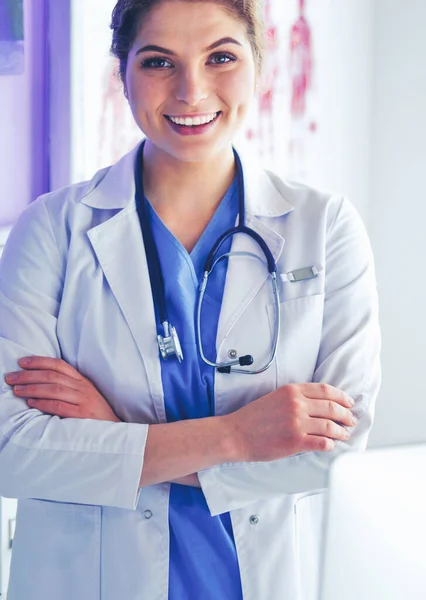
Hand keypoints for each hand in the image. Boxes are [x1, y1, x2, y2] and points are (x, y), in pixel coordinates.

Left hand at [5, 356, 120, 422]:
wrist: (116, 431)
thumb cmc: (96, 414)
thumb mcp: (85, 395)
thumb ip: (68, 387)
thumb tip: (40, 383)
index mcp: (83, 381)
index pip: (59, 365)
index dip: (39, 361)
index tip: (22, 362)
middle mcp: (83, 388)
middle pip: (53, 376)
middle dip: (29, 375)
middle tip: (11, 377)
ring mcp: (84, 400)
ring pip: (54, 389)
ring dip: (32, 388)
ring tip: (17, 390)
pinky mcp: (82, 415)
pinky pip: (59, 406)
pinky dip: (43, 403)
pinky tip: (31, 403)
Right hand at [225, 383, 356, 462]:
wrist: (235, 434)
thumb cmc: (252, 418)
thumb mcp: (275, 397)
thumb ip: (295, 398)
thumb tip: (318, 405)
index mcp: (292, 391)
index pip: (326, 390)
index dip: (342, 397)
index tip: (349, 403)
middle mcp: (297, 404)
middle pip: (332, 408)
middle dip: (346, 415)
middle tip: (351, 421)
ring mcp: (297, 423)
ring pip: (331, 426)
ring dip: (342, 432)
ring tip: (345, 435)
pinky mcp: (295, 442)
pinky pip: (322, 443)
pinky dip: (330, 445)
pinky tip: (331, 446)